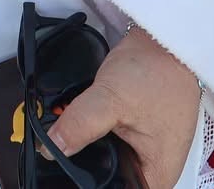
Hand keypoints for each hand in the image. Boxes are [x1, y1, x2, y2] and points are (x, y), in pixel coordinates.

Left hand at [46, 30, 201, 188]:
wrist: (162, 40)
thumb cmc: (156, 70)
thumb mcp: (111, 99)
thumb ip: (80, 125)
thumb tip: (51, 147)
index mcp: (157, 176)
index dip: (90, 186)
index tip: (67, 171)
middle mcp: (152, 169)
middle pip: (110, 183)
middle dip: (85, 167)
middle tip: (61, 148)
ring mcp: (144, 152)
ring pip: (105, 165)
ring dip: (86, 151)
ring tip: (68, 134)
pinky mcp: (135, 136)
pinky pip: (107, 145)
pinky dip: (91, 135)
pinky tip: (78, 125)